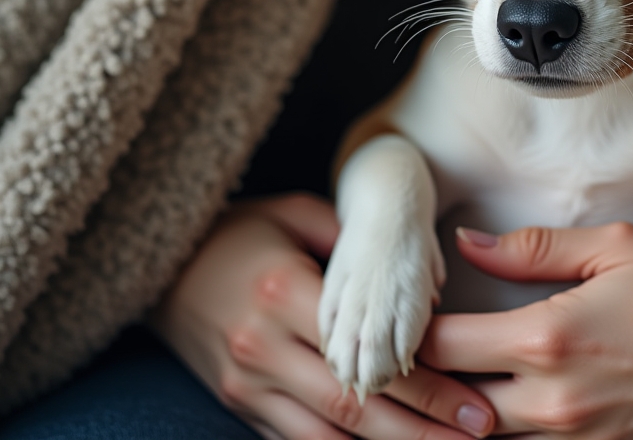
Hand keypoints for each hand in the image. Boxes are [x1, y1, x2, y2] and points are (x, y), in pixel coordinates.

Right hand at [150, 193, 495, 439]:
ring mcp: (246, 384)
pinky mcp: (236, 405)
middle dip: (423, 429)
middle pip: (354, 407)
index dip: (427, 385)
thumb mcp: (294, 215)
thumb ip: (353, 242)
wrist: (153, 266)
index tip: (476, 400)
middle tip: (479, 433)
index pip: (368, 354)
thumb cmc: (236, 233)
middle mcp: (263, 347)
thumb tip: (416, 271)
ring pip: (327, 437)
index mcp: (284, 294)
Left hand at [419, 224, 632, 439]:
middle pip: (452, 406)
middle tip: (406, 367)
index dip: (414, 337)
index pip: (444, 347)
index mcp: (547, 337)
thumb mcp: (609, 248)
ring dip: (462, 419)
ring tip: (442, 395)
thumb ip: (532, 249)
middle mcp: (553, 399)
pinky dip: (508, 437)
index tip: (404, 324)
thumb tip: (464, 243)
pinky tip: (496, 414)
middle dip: (425, 388)